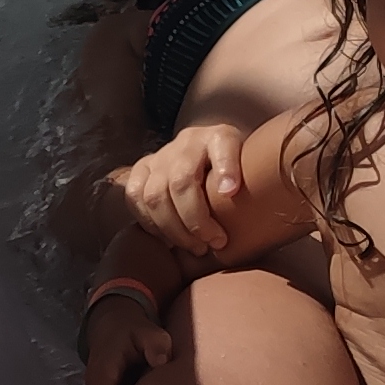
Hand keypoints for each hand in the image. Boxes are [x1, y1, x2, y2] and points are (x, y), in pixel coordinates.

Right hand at [111, 123, 245, 253]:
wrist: (209, 153)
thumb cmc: (234, 170)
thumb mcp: (250, 167)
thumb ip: (245, 176)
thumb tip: (229, 192)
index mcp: (217, 137)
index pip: (221, 147)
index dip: (226, 168)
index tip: (231, 192)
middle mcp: (185, 143)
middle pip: (181, 183)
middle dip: (196, 221)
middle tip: (213, 244)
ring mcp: (160, 156)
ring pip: (154, 196)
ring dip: (173, 229)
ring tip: (195, 247)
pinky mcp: (142, 169)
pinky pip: (134, 197)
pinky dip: (149, 223)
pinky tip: (168, 239)